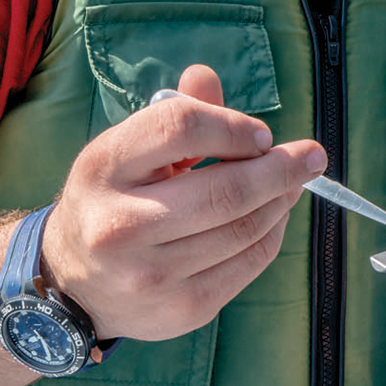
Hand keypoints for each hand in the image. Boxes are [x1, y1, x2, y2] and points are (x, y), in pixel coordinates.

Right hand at [43, 64, 325, 341]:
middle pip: (224, 190)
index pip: (180, 128)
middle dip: (280, 169)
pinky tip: (274, 216)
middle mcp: (120, 225)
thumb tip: (206, 75)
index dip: (232, 125)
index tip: (262, 133)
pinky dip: (271, 234)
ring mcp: (151, 274)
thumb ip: (173, 112)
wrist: (72, 283)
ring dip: (281, 200)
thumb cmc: (112, 198)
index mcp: (105, 168)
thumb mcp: (127, 149)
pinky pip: (246, 265)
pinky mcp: (180, 310)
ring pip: (243, 229)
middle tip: (312, 156)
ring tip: (293, 183)